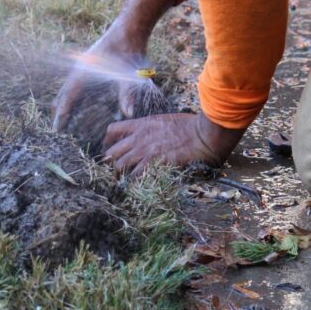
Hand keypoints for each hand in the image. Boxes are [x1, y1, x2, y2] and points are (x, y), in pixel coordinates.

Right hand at [53, 0, 177, 130]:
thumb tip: (129, 114)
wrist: (130, 27)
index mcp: (85, 71)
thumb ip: (127, 95)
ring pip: (69, 85)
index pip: (69, 95)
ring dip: (65, 99)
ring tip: (61, 113)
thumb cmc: (129, 50)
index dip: (62, 112)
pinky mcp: (91, 61)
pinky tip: (78, 97)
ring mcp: (85, 64)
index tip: (57, 126)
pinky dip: (74, 92)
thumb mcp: (129, 75)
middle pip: (64, 91)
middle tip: (56, 125)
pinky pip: (77, 80)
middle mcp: (81, 68)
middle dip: (60, 108)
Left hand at [103, 111, 244, 176]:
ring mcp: (144, 151)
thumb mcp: (166, 121)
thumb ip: (153, 129)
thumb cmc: (191, 126)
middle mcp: (138, 137)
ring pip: (120, 166)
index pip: (112, 130)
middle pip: (111, 152)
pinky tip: (136, 188)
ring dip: (120, 176)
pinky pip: (134, 176)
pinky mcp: (153, 163)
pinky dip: (133, 183)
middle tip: (115, 173)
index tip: (109, 151)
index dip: (107, 142)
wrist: (203, 133)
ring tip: (123, 184)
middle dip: (110, 164)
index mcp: (141, 124)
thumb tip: (151, 137)